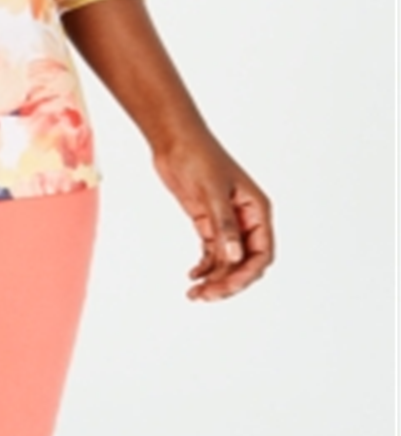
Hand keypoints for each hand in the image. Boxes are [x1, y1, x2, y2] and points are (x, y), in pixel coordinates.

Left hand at [151, 130, 274, 301]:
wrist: (173, 139)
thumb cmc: (197, 155)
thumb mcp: (211, 190)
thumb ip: (223, 224)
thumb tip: (234, 258)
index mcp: (256, 210)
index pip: (262, 253)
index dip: (247, 274)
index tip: (226, 287)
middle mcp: (245, 219)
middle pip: (245, 262)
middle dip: (229, 281)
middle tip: (206, 295)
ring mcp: (226, 221)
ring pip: (227, 260)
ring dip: (215, 278)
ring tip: (195, 294)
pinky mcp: (208, 220)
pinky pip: (212, 251)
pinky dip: (205, 266)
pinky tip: (193, 276)